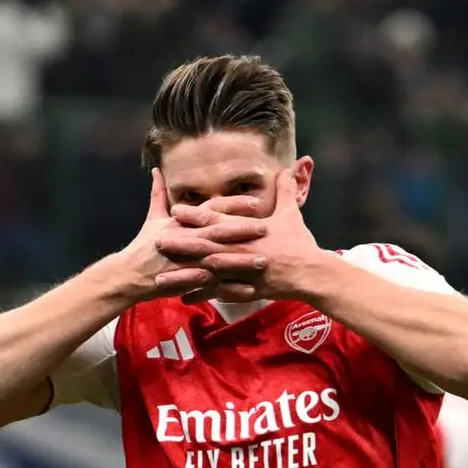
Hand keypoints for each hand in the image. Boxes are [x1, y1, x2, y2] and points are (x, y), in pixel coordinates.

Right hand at [116, 169, 254, 303]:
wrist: (130, 275)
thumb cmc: (143, 246)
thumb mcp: (152, 218)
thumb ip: (158, 194)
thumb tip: (156, 170)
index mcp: (182, 223)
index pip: (211, 210)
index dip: (234, 205)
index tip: (256, 202)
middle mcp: (187, 240)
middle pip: (219, 233)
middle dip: (243, 230)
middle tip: (266, 228)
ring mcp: (188, 262)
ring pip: (220, 260)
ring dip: (242, 261)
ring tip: (263, 261)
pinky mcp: (188, 283)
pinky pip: (213, 287)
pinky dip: (231, 290)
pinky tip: (250, 291)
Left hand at [157, 168, 320, 302]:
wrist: (310, 273)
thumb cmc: (300, 243)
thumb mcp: (292, 213)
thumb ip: (284, 191)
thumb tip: (285, 169)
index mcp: (246, 229)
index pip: (216, 218)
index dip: (193, 214)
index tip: (174, 210)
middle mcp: (239, 249)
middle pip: (204, 244)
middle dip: (179, 243)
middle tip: (157, 241)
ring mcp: (241, 270)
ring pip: (206, 271)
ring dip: (184, 273)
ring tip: (162, 276)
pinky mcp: (245, 289)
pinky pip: (218, 293)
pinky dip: (201, 295)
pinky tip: (183, 299)